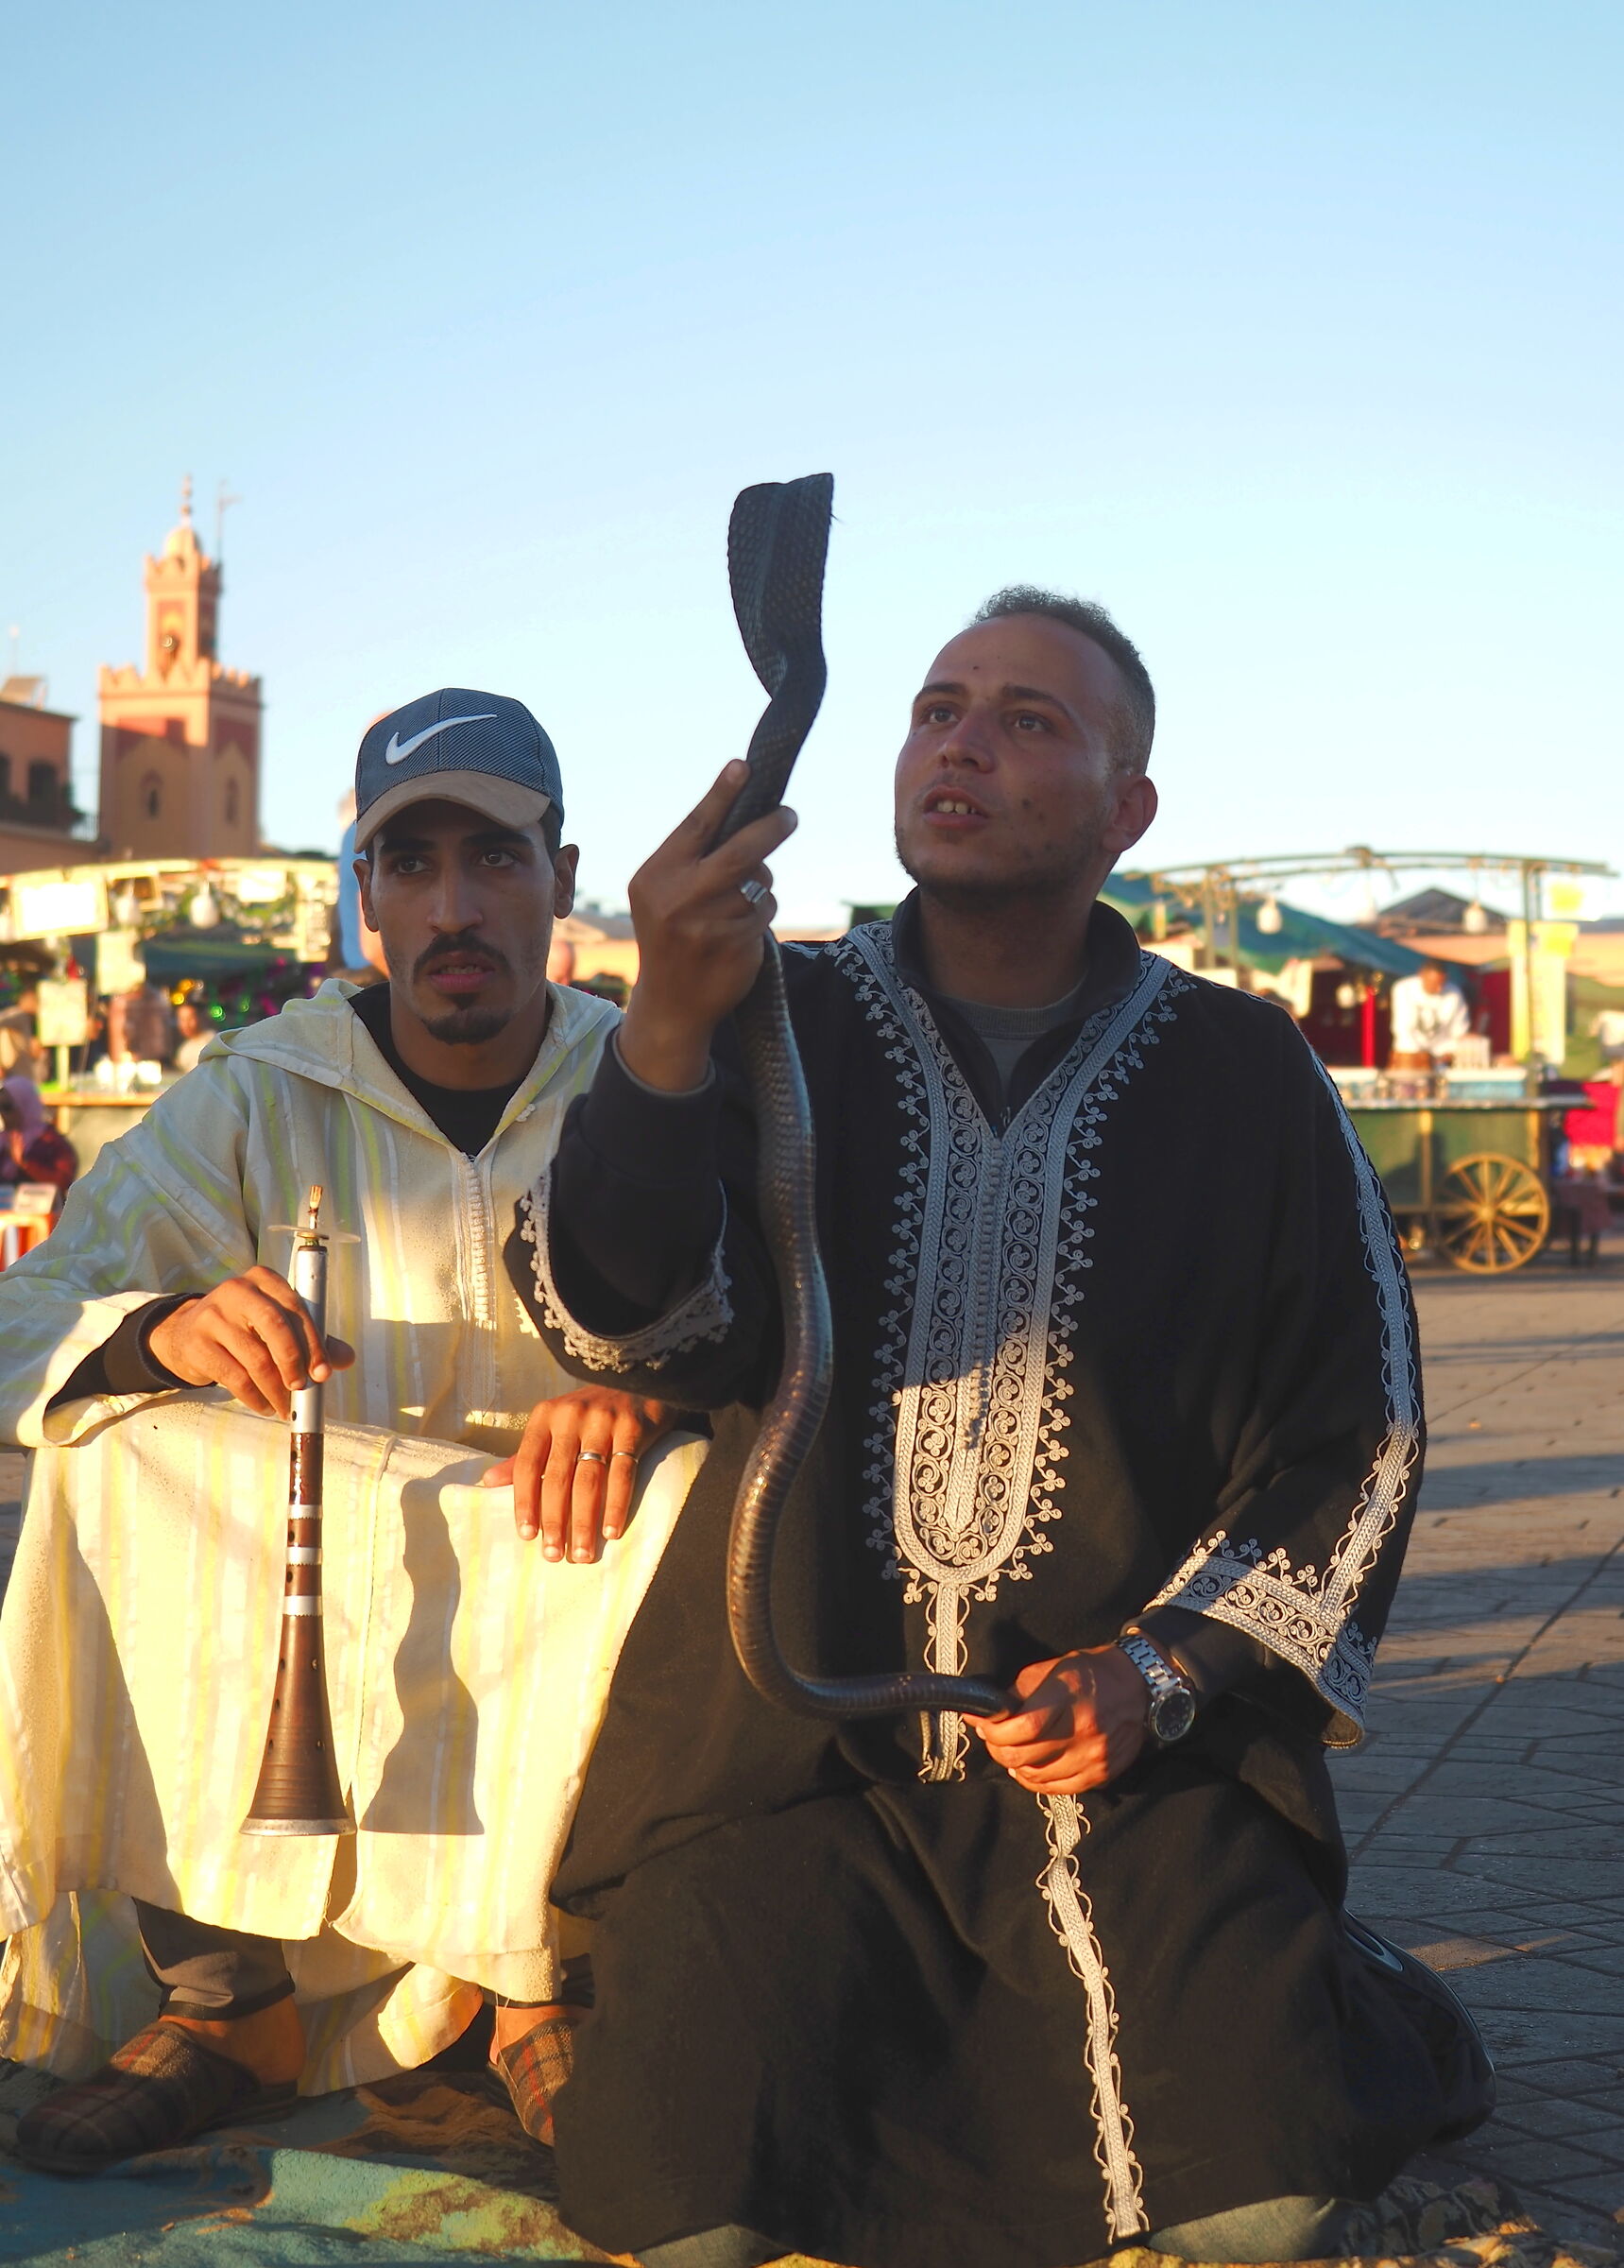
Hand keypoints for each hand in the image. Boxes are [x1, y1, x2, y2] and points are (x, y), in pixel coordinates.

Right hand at [146, 1267, 355, 1419]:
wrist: (185, 1334)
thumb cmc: (243, 1327)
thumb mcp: (275, 1324)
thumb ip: (310, 1338)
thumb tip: (346, 1358)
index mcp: (263, 1279)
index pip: (295, 1306)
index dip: (313, 1342)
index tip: (324, 1372)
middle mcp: (237, 1291)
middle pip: (275, 1326)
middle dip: (294, 1362)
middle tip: (302, 1388)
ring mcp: (212, 1316)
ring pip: (255, 1358)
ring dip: (275, 1390)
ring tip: (284, 1406)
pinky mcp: (197, 1345)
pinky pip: (234, 1377)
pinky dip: (254, 1397)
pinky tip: (263, 1405)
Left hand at [480, 1386, 678, 1561]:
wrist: (638, 1379)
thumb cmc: (589, 1412)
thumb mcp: (553, 1425)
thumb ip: (524, 1455)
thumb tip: (487, 1483)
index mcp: (545, 1416)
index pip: (527, 1464)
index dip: (524, 1501)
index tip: (526, 1535)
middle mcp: (571, 1416)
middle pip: (557, 1477)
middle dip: (554, 1520)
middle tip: (554, 1554)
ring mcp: (603, 1421)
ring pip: (589, 1480)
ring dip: (584, 1522)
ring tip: (583, 1553)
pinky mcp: (632, 1428)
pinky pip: (623, 1475)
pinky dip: (616, 1506)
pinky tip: (611, 1531)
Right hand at [618, 760, 796, 1091]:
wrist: (671, 1004)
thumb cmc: (670, 936)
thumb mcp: (662, 894)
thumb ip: (692, 858)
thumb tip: (743, 811)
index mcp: (654, 877)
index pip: (696, 826)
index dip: (722, 794)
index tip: (744, 766)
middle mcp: (678, 899)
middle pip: (740, 850)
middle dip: (771, 829)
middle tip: (789, 816)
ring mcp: (709, 925)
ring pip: (758, 881)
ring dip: (760, 884)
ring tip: (737, 903)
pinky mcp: (736, 946)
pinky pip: (766, 911)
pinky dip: (761, 912)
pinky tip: (741, 930)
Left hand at [971, 1645, 1151, 1795]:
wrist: (1138, 1688)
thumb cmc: (1090, 1674)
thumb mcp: (1052, 1668)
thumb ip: (1019, 1693)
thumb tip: (989, 1714)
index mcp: (1068, 1696)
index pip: (1023, 1726)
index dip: (994, 1730)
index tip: (982, 1723)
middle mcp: (1083, 1730)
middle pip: (1024, 1755)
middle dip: (998, 1748)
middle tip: (992, 1738)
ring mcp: (1094, 1757)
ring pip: (1036, 1776)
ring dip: (1015, 1765)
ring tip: (1012, 1750)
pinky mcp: (1101, 1775)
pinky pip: (1057, 1789)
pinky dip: (1036, 1780)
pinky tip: (1031, 1766)